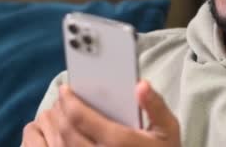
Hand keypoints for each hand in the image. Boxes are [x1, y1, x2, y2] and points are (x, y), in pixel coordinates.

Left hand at [22, 80, 180, 146]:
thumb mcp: (168, 128)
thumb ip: (155, 105)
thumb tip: (140, 84)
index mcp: (118, 141)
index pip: (80, 118)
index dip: (68, 101)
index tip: (65, 88)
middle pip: (66, 131)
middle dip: (60, 111)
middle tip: (62, 99)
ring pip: (61, 146)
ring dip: (57, 127)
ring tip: (62, 113)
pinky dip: (60, 143)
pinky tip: (66, 134)